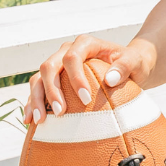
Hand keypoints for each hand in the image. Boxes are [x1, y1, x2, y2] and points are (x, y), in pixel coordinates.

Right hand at [23, 35, 155, 124]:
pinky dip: (32, 104)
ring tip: (39, 121)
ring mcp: (57, 64)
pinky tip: (30, 121)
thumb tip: (110, 79)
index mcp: (85, 44)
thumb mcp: (135, 62)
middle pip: (49, 67)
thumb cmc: (132, 63)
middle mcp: (66, 51)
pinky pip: (37, 90)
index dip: (75, 78)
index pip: (72, 58)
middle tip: (60, 113)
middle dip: (52, 91)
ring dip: (36, 99)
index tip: (85, 99)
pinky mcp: (53, 79)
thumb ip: (125, 66)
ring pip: (38, 78)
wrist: (128, 66)